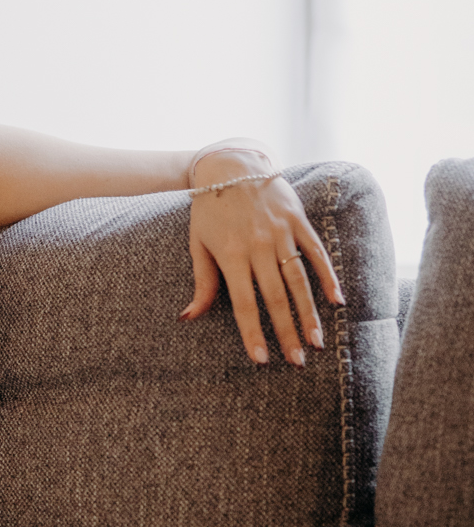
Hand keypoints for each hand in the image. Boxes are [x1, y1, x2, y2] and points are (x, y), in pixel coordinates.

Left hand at [181, 154, 344, 364]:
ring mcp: (280, 232)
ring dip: (310, 313)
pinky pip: (316, 251)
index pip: (243, 304)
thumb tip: (188, 317)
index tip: (262, 360)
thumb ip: (201, 282)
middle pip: (275, 298)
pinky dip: (328, 276)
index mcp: (231, 255)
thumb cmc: (209, 209)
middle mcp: (258, 246)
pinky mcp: (298, 220)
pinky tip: (338, 300)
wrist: (230, 164)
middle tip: (298, 362)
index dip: (253, 334)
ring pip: (298, 279)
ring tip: (317, 341)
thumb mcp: (198, 244)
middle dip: (287, 332)